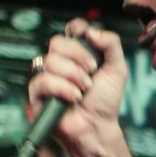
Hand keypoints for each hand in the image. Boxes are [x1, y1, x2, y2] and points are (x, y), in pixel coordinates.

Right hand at [28, 19, 128, 151]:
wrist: (98, 127)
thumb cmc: (105, 102)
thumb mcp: (117, 69)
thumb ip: (111, 45)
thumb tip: (92, 32)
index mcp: (77, 55)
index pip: (70, 30)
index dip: (77, 29)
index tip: (89, 38)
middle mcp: (60, 63)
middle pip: (57, 42)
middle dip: (79, 56)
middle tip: (92, 72)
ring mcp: (48, 77)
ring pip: (50, 61)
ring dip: (74, 76)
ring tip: (84, 90)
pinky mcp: (38, 94)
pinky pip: (43, 81)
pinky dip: (63, 89)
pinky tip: (74, 98)